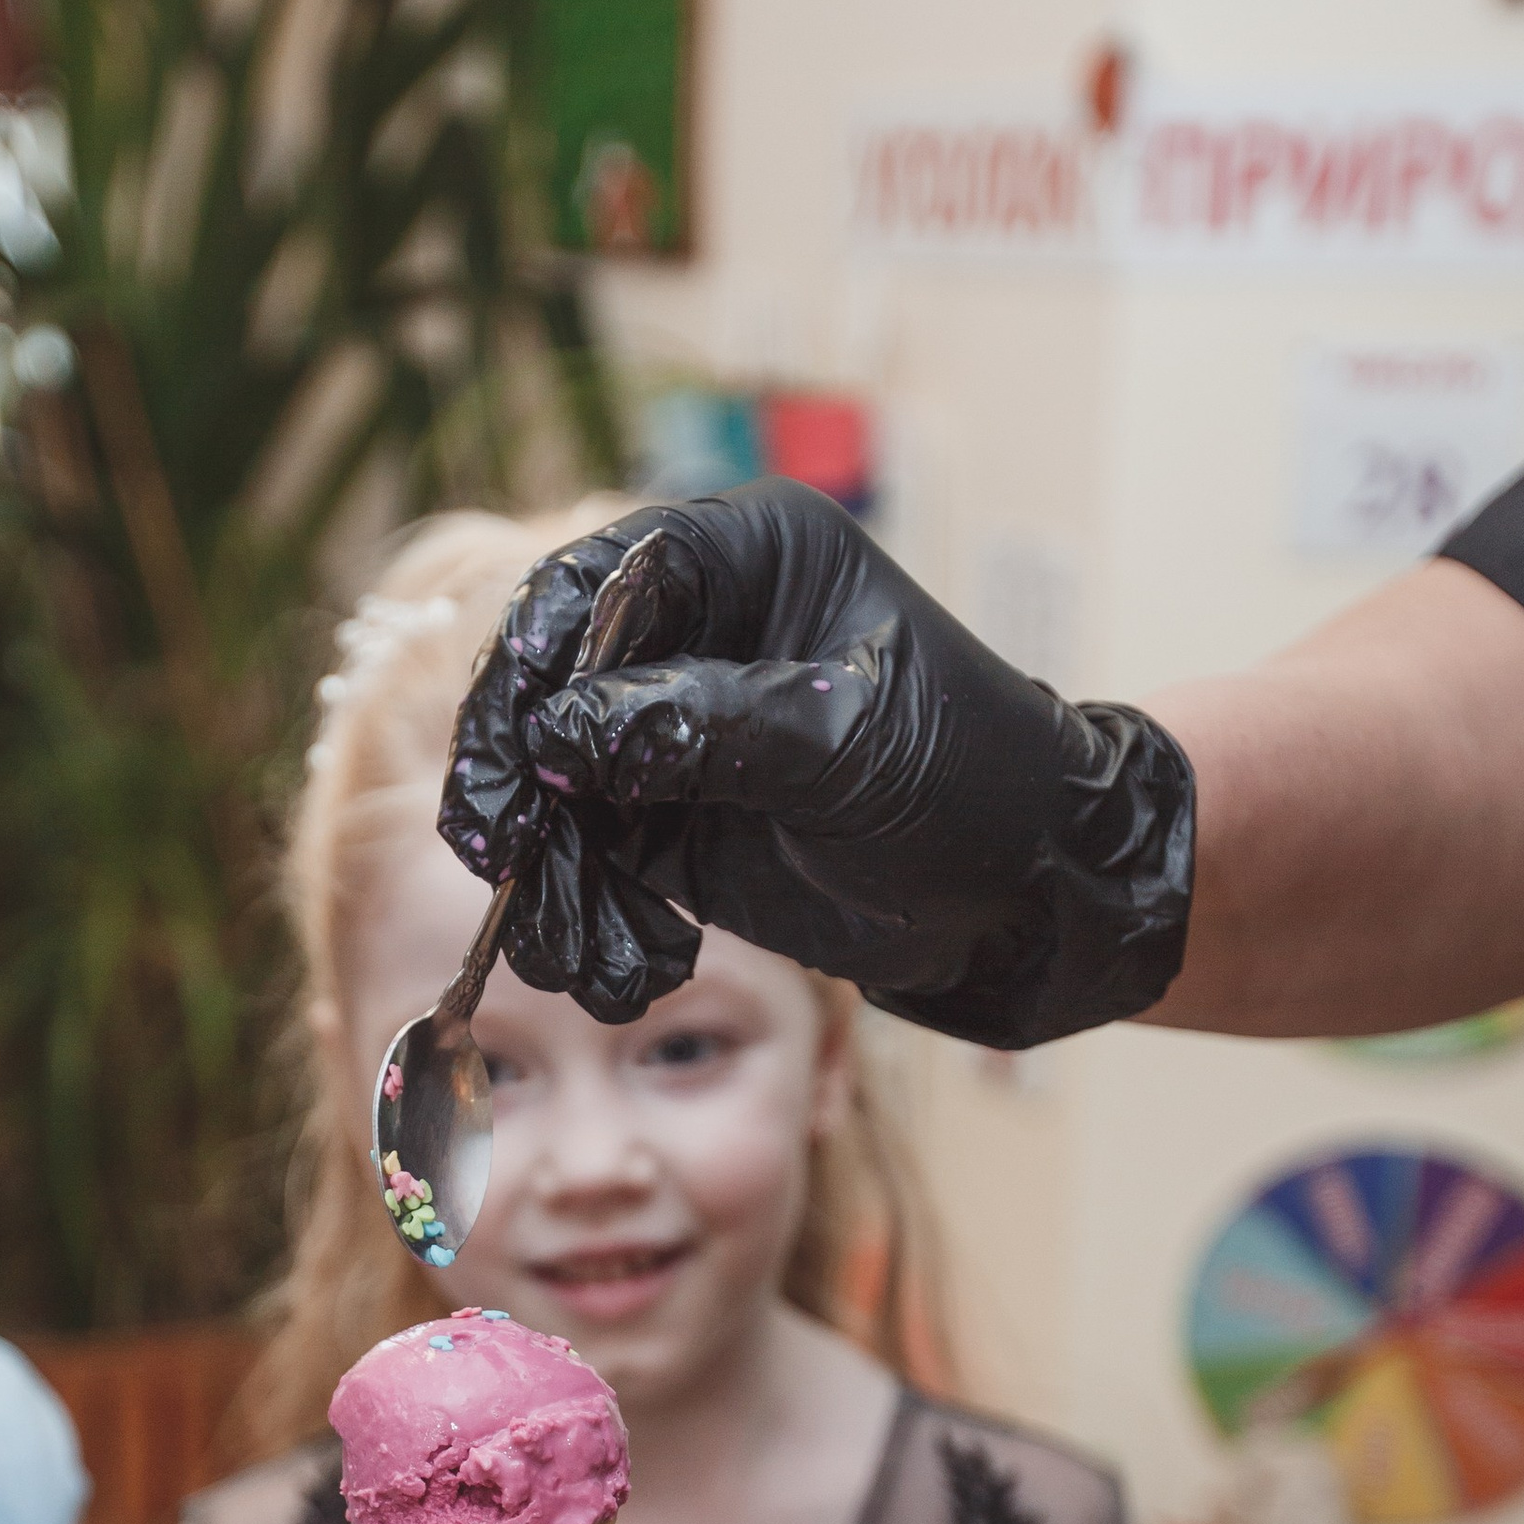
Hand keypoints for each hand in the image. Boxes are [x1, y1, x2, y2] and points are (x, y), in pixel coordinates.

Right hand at [439, 481, 1194, 1042]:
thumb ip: (705, 728)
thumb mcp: (846, 749)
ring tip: (569, 950)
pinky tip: (611, 967)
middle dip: (516, 765)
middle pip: (549, 674)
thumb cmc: (973, 786)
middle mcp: (692, 628)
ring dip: (546, 865)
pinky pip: (582, 852)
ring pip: (550, 777)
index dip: (543, 650)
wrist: (1027, 896)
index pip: (606, 577)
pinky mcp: (659, 814)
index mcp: (749, 557)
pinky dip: (582, 911)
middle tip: (497, 845)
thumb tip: (561, 733)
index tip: (521, 741)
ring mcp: (665, 724)